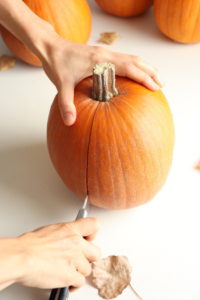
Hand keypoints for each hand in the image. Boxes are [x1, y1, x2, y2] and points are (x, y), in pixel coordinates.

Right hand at [17, 218, 99, 288]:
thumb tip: (65, 238)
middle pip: (96, 252)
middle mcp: (76, 243)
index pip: (93, 225)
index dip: (93, 234)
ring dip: (78, 272)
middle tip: (80, 260)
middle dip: (89, 258)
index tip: (89, 238)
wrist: (22, 257)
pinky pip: (80, 282)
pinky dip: (74, 284)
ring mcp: (76, 259)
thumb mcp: (50, 230)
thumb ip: (64, 233)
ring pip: (87, 269)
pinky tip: (67, 282)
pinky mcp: (72, 275)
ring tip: (68, 272)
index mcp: (70, 230)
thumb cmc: (30, 245)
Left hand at [39, 34, 162, 125]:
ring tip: (154, 78)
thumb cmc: (56, 62)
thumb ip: (66, 104)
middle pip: (136, 60)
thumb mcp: (60, 85)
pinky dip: (134, 66)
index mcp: (100, 61)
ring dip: (144, 67)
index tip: (156, 87)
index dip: (144, 77)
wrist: (50, 46)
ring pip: (131, 57)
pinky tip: (134, 74)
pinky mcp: (101, 53)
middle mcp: (106, 54)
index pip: (130, 68)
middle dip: (150, 72)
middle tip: (161, 85)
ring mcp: (105, 52)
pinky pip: (124, 58)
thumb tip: (70, 122)